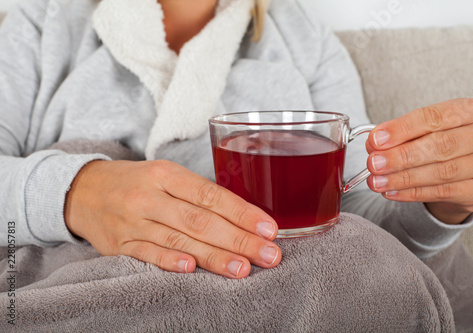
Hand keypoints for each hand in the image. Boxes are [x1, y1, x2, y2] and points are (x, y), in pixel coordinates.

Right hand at [64, 160, 280, 278]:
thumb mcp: (165, 175)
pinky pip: (146, 253)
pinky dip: (168, 261)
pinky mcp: (119, 244)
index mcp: (166, 174)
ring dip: (213, 256)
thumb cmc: (137, 182)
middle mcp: (150, 196)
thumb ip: (198, 194)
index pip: (210, 194)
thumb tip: (243, 217)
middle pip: (200, 220)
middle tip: (269, 254)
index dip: (241, 212)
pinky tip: (191, 269)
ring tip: (243, 269)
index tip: (268, 228)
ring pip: (178, 240)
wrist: (83, 189)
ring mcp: (133, 221)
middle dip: (238, 239)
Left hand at [365, 98, 472, 223]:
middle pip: (440, 145)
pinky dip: (412, 193)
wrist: (457, 175)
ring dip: (403, 178)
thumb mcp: (418, 132)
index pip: (433, 117)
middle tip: (374, 163)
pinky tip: (391, 192)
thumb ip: (397, 136)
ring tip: (377, 181)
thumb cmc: (436, 145)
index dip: (402, 129)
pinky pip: (441, 192)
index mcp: (469, 111)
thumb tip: (374, 143)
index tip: (376, 140)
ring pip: (441, 172)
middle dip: (401, 156)